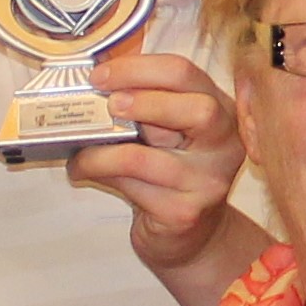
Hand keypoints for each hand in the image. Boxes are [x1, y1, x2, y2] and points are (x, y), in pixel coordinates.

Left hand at [67, 47, 249, 273]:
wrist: (191, 236)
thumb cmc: (171, 173)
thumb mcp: (166, 130)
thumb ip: (146, 103)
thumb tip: (95, 82)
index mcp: (220, 109)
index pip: (184, 73)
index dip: (137, 69)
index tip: (101, 74)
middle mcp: (225, 144)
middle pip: (197, 109)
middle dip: (143, 100)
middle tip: (107, 104)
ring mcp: (209, 181)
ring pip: (147, 157)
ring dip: (102, 152)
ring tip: (80, 151)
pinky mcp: (185, 213)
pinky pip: (133, 186)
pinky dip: (100, 174)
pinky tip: (83, 171)